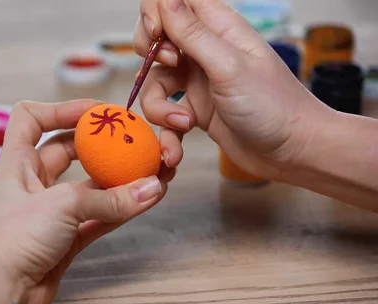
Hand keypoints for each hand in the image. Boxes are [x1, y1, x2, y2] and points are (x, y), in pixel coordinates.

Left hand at [0, 100, 174, 303]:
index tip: (98, 112)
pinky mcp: (65, 239)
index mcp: (17, 162)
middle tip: (133, 141)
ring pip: (90, 187)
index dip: (62, 109)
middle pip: (69, 151)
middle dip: (101, 145)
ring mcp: (50, 212)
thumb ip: (108, 198)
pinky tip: (146, 201)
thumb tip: (150, 187)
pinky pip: (98, 217)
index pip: (32, 118)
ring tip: (152, 171)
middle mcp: (33, 183)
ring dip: (119, 180)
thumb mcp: (60, 206)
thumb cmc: (11, 240)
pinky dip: (121, 210)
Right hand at [134, 0, 328, 179]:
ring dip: (157, 106)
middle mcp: (205, 50)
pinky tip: (176, 150)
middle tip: (169, 68)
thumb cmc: (273, 106)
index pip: (173, 1)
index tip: (157, 36)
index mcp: (218, 27)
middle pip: (156, 35)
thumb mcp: (229, 67)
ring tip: (182, 123)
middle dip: (148, 53)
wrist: (292, 152)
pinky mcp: (195, 110)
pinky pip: (165, 114)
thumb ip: (193, 35)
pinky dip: (166, 133)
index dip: (155, 12)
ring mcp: (198, 80)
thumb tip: (165, 0)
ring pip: (155, 80)